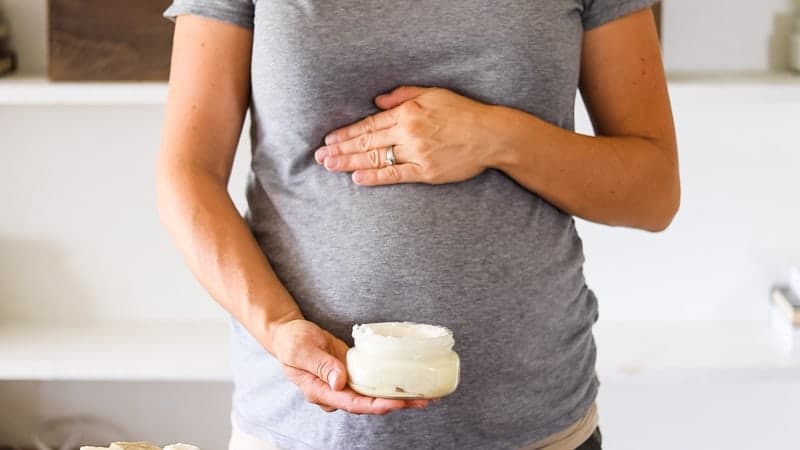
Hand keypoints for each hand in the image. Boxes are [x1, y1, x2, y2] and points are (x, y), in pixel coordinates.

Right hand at [271, 319, 429, 413]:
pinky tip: (409, 381)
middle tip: (423, 400)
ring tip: (426, 395)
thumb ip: (320, 365)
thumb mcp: (301, 349)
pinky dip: (390, 383)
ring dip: (399, 396)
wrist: (288, 334)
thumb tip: (340, 381)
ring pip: (374, 396)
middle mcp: (335, 393)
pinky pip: (373, 383)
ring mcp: (344, 385)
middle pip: (369, 404)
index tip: (397, 403)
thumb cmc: (291, 341)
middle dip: (396, 403)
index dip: (376, 405)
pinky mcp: (351, 374)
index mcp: (320, 391)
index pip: (352, 404)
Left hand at [314, 86, 497, 185]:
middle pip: (367, 142)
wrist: (491, 135)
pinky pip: (396, 175)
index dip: (347, 132)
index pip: (370, 124)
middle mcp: (408, 132)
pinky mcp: (426, 171)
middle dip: (341, 149)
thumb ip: (403, 95)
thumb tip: (376, 101)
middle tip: (320, 157)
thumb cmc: (464, 112)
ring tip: (330, 166)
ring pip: (376, 158)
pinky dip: (375, 177)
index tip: (329, 139)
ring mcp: (417, 153)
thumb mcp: (434, 93)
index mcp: (408, 112)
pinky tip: (357, 179)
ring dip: (350, 163)